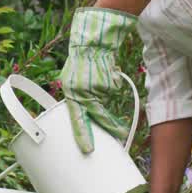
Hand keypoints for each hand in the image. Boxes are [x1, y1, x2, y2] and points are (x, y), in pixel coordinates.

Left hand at [58, 7, 137, 152]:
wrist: (92, 43)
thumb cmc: (80, 64)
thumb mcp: (71, 82)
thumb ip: (76, 98)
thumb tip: (86, 116)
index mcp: (70, 93)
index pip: (77, 118)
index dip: (83, 134)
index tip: (88, 149)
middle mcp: (83, 91)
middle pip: (99, 114)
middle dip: (111, 125)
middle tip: (120, 134)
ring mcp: (97, 86)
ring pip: (106, 99)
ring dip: (105, 92)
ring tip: (98, 77)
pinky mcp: (109, 81)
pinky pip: (113, 89)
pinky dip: (111, 83)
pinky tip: (105, 72)